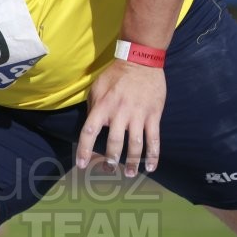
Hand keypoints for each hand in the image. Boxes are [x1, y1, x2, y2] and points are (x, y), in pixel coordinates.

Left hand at [76, 59, 165, 176]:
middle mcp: (119, 114)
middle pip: (114, 143)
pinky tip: (151, 167)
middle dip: (111, 159)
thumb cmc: (115, 75)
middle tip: (109, 169)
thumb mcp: (97, 88)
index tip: (82, 164)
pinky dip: (153, 156)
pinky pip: (154, 140)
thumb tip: (92, 126)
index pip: (89, 132)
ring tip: (130, 174)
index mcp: (102, 107)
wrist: (140, 62)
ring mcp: (138, 116)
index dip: (85, 150)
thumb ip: (93, 107)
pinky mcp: (153, 116)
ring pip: (135, 145)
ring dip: (132, 162)